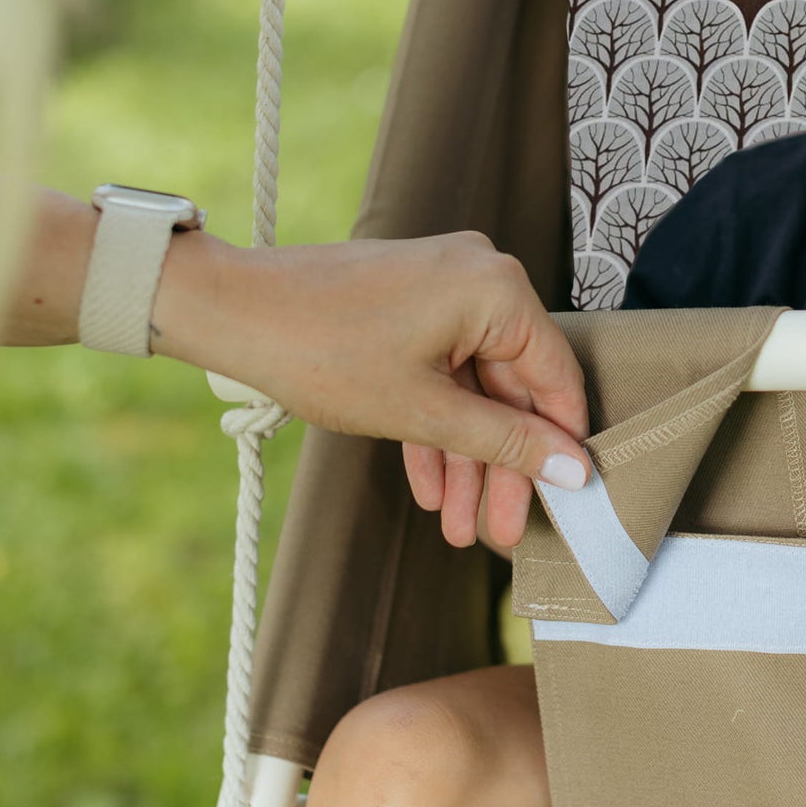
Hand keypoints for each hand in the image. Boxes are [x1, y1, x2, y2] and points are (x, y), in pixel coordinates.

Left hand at [149, 227, 588, 549]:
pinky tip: (427, 486)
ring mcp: (443, 286)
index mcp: (497, 288)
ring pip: (472, 386)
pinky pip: (440, 369)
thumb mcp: (423, 412)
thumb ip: (506, 442)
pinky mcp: (411, 302)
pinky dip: (434, 423)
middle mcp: (479, 275)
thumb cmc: (319, 350)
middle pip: (511, 388)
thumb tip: (574, 469)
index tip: (566, 504)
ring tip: (456, 524)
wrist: (231, 311)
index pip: (555, 377)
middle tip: (503, 530)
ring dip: (464, 456)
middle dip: (500, 466)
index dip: (560, 447)